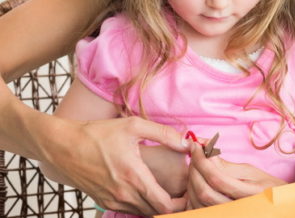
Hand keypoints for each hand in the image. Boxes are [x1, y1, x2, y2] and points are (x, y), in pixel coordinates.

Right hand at [44, 116, 187, 214]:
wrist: (61, 146)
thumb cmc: (97, 134)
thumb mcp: (133, 125)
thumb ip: (164, 134)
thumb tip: (187, 142)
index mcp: (134, 176)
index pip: (165, 205)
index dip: (182, 204)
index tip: (191, 194)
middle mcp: (123, 193)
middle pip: (157, 213)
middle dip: (174, 206)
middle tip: (186, 194)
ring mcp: (112, 199)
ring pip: (143, 212)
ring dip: (158, 206)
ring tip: (171, 192)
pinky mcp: (103, 201)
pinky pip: (129, 209)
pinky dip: (143, 205)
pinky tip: (150, 191)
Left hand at [185, 142, 285, 208]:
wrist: (273, 206)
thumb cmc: (264, 186)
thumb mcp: (250, 172)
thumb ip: (225, 164)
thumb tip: (204, 146)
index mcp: (251, 194)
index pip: (217, 178)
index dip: (202, 160)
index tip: (196, 145)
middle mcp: (239, 210)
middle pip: (204, 191)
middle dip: (194, 169)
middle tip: (194, 154)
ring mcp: (229, 216)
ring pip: (197, 202)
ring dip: (191, 181)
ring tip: (195, 166)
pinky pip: (197, 210)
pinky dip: (191, 196)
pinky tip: (196, 182)